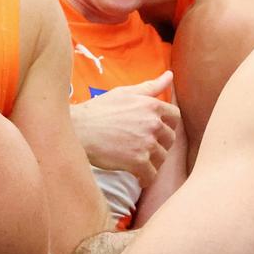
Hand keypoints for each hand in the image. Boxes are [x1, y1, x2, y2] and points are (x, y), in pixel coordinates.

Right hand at [71, 71, 178, 186]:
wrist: (78, 130)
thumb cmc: (98, 110)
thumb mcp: (124, 93)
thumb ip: (150, 87)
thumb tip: (170, 75)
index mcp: (151, 105)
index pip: (175, 117)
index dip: (167, 125)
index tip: (156, 131)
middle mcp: (153, 124)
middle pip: (170, 139)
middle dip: (160, 144)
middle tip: (144, 148)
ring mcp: (146, 143)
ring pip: (162, 158)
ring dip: (153, 162)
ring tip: (139, 162)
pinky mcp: (138, 161)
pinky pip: (151, 175)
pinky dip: (146, 178)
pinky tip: (137, 176)